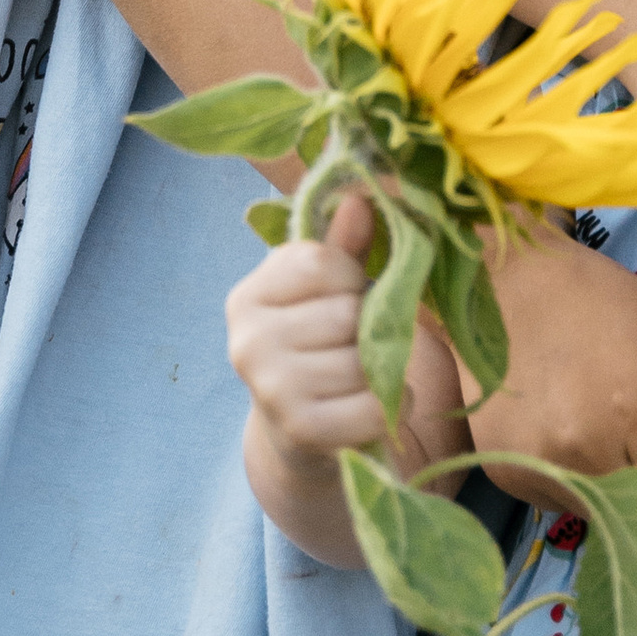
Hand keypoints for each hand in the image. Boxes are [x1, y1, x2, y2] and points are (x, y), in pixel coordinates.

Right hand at [225, 194, 386, 468]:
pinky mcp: (301, 431)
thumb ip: (342, 248)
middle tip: (352, 347)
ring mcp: (270, 390)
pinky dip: (389, 406)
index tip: (343, 300)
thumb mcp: (323, 294)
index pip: (322, 262)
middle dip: (368, 327)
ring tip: (359, 378)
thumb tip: (359, 199)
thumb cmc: (317, 349)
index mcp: (247, 297)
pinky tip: (366, 407)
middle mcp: (247, 341)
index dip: (352, 279)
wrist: (299, 436)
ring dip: (380, 369)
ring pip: (364, 360)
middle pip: (348, 313)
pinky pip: (375, 405)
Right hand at [462, 230, 636, 528]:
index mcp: (634, 409)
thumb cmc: (591, 295)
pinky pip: (566, 505)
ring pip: (609, 516)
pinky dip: (581, 483)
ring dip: (624, 490)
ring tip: (606, 429)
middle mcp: (585, 452)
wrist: (493, 280)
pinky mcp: (507, 478)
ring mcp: (540, 469)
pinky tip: (567, 432)